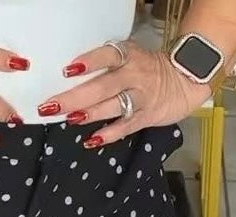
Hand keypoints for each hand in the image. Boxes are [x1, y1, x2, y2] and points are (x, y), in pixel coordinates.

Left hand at [37, 40, 208, 147]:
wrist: (184, 81)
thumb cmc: (147, 70)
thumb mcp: (129, 57)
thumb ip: (106, 65)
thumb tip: (70, 80)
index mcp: (128, 56)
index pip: (107, 55)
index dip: (89, 62)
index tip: (68, 71)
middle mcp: (134, 75)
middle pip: (102, 86)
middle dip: (75, 97)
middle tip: (51, 106)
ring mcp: (141, 97)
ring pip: (113, 106)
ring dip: (90, 114)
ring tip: (71, 119)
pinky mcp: (146, 117)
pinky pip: (125, 127)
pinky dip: (108, 135)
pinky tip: (91, 140)